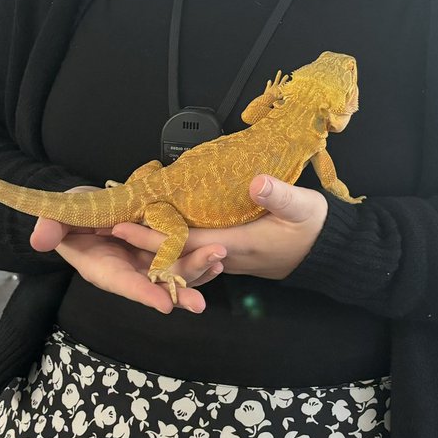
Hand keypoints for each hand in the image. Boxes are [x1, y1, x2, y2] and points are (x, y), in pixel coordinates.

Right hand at [31, 208, 225, 314]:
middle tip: (200, 303)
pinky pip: (180, 259)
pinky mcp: (158, 251)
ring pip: (172, 274)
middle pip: (154, 287)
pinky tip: (219, 259)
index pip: (122, 284)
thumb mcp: (57, 215)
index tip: (163, 306)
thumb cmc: (71, 212)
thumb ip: (50, 227)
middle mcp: (127, 271)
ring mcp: (144, 262)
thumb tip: (39, 240)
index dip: (141, 295)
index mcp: (102, 268)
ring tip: (219, 265)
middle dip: (176, 292)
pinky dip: (198, 261)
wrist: (87, 206)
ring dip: (195, 272)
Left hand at [112, 175, 327, 280]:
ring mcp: (227, 256)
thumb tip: (256, 182)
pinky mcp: (231, 251)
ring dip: (153, 242)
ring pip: (182, 253)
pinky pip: (194, 250)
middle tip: (108, 224)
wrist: (329, 250)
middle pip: (173, 251)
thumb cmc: (314, 227)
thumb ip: (279, 195)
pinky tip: (158, 227)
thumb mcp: (303, 207)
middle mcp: (225, 255)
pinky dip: (173, 241)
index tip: (122, 223)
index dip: (152, 234)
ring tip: (124, 226)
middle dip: (140, 240)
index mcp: (236, 244)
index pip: (183, 242)